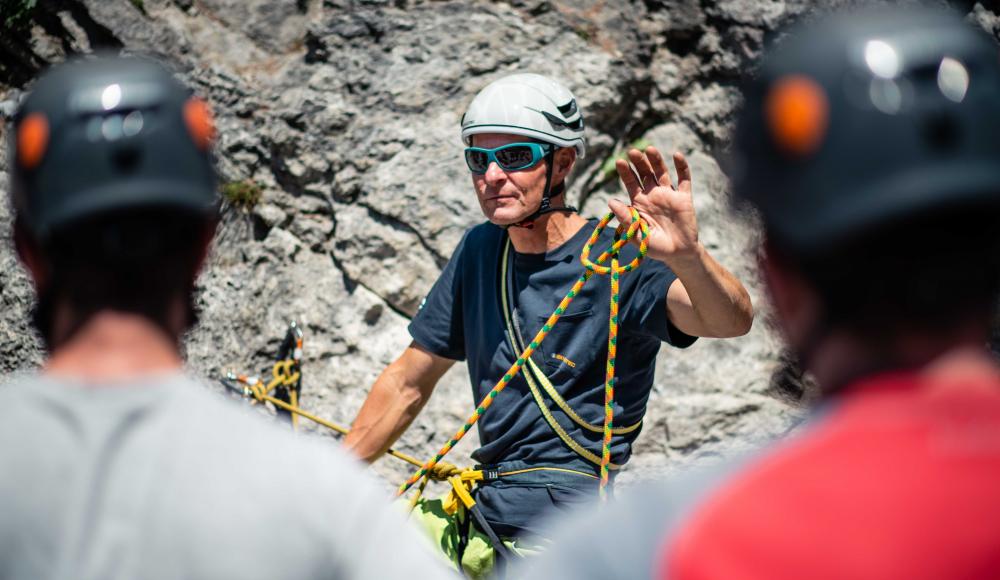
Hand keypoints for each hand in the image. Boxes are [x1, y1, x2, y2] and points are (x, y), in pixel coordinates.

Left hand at [610, 147, 700, 263]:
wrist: (677, 254)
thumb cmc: (654, 247)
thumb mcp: (637, 234)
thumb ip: (626, 218)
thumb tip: (611, 201)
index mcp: (639, 203)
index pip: (630, 182)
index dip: (625, 172)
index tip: (619, 161)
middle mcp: (653, 195)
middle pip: (644, 173)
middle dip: (639, 162)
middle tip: (632, 151)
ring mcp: (668, 194)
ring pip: (661, 172)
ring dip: (656, 160)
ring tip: (649, 149)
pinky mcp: (684, 197)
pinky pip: (684, 179)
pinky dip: (682, 166)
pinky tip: (677, 155)